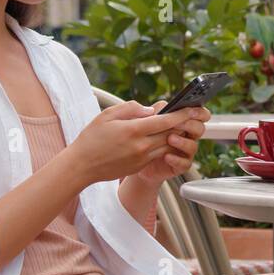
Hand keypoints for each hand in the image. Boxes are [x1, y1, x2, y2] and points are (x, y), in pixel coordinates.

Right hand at [66, 99, 209, 184]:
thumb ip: (132, 108)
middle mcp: (141, 146)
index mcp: (134, 130)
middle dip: (183, 124)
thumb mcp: (108, 115)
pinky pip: (158, 154)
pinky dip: (163, 145)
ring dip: (175, 135)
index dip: (182, 114)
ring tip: (178, 125)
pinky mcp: (140, 166)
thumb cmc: (92, 138)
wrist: (81, 166)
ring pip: (168, 145)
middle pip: (171, 133)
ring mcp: (142, 158)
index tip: (192, 108)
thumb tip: (152, 109)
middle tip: (192, 114)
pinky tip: (163, 137)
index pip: (166, 121)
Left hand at [132, 100, 211, 187]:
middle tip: (177, 123)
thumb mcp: (149, 120)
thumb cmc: (146, 136)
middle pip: (200, 129)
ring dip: (183, 142)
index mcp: (185, 122)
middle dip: (190, 125)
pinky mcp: (181, 165)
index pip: (201, 115)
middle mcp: (189, 136)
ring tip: (170, 139)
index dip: (200, 112)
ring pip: (193, 146)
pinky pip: (185, 163)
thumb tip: (164, 106)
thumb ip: (157, 110)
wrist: (138, 159)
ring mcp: (186, 151)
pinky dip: (177, 159)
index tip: (191, 111)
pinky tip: (166, 156)